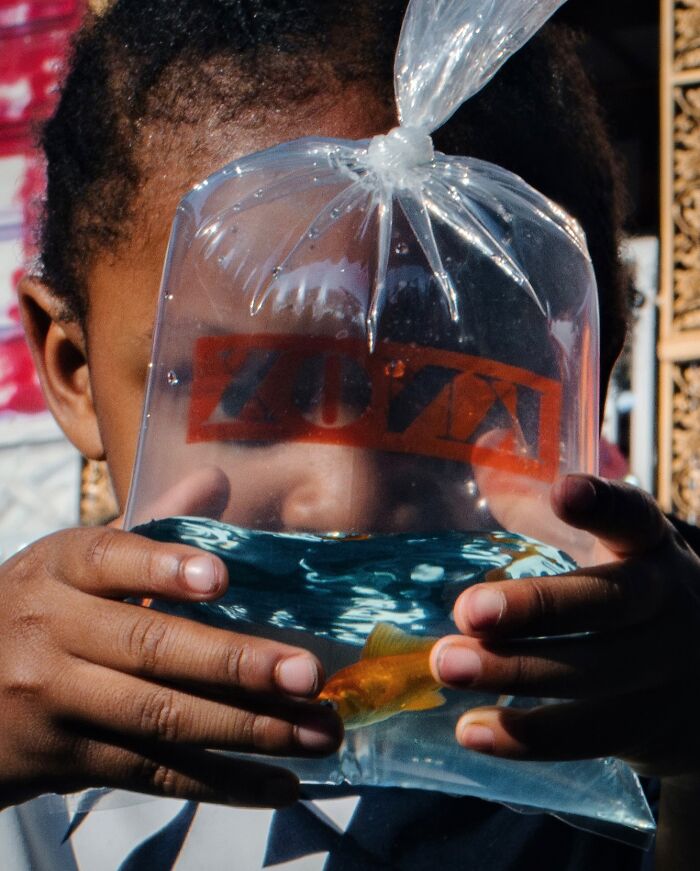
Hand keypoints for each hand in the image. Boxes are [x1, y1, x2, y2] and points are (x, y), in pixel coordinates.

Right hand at [0, 475, 341, 809]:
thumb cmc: (39, 612)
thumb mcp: (74, 562)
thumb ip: (150, 526)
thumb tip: (215, 479)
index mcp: (59, 568)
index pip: (109, 559)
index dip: (165, 569)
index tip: (222, 579)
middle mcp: (52, 631)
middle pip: (149, 648)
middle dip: (235, 664)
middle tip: (307, 673)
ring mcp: (56, 702)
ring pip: (160, 717)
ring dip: (249, 728)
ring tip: (320, 730)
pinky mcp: (67, 761)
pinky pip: (153, 773)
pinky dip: (221, 782)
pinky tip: (279, 781)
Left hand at [430, 475, 699, 779]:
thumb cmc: (627, 595)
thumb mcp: (603, 546)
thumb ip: (539, 504)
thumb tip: (477, 446)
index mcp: (651, 546)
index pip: (634, 517)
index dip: (603, 505)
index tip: (563, 493)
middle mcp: (670, 603)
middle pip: (608, 603)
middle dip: (537, 607)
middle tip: (465, 611)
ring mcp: (667, 671)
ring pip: (594, 674)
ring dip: (515, 673)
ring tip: (447, 665)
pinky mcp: (651, 727)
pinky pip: (587, 736)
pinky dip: (526, 735)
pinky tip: (470, 728)